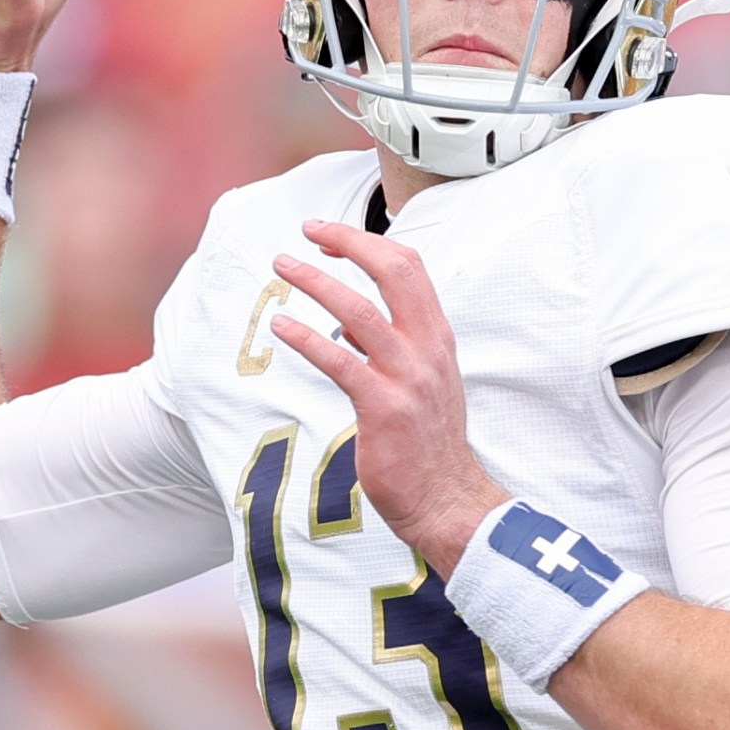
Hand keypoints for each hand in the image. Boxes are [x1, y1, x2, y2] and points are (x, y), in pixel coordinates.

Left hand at [270, 220, 506, 577]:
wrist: (447, 499)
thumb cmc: (427, 443)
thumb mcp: (422, 383)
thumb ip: (393, 348)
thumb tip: (349, 323)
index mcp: (437, 337)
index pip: (409, 268)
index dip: (369, 243)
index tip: (331, 234)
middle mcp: (427, 349)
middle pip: (393, 272)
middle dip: (349, 242)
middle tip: (307, 230)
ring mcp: (408, 377)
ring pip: (359, 310)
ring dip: (315, 282)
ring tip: (282, 267)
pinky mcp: (384, 408)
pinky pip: (340, 361)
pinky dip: (306, 338)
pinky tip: (282, 326)